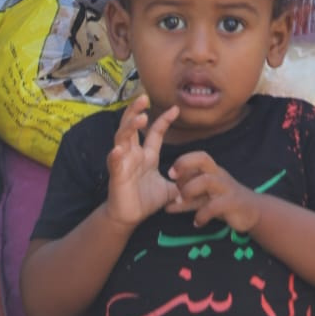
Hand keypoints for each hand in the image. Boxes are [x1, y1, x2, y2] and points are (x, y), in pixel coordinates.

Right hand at [105, 95, 180, 227]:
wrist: (129, 218)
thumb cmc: (146, 201)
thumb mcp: (169, 189)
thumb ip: (183, 182)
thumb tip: (201, 181)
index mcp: (147, 155)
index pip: (155, 132)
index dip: (164, 119)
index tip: (176, 109)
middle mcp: (134, 154)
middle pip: (132, 126)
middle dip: (136, 110)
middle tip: (144, 97)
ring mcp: (123, 162)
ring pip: (122, 137)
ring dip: (129, 126)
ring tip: (139, 117)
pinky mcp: (116, 175)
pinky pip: (114, 162)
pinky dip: (115, 155)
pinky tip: (118, 148)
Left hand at [165, 150, 258, 231]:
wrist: (251, 212)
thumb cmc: (224, 201)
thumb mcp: (205, 198)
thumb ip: (188, 199)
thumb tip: (166, 204)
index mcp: (213, 171)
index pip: (199, 156)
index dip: (183, 161)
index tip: (169, 173)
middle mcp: (219, 175)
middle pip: (204, 160)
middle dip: (185, 165)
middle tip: (171, 179)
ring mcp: (227, 188)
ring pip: (208, 181)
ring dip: (190, 190)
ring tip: (180, 202)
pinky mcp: (233, 203)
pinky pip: (215, 206)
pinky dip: (202, 215)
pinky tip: (197, 223)